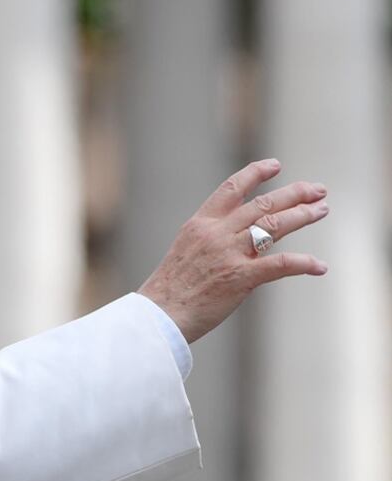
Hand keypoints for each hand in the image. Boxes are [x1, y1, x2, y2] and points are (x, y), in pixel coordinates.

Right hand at [138, 159, 328, 342]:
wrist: (160, 315)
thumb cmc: (170, 289)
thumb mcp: (186, 251)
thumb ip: (212, 239)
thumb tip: (241, 237)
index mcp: (200, 224)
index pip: (232, 188)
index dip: (256, 173)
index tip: (275, 165)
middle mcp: (216, 233)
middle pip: (263, 204)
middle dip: (294, 193)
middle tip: (317, 190)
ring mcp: (229, 254)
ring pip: (275, 225)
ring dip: (303, 216)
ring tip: (321, 210)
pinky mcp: (240, 278)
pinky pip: (280, 264)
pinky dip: (304, 264)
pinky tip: (319, 266)